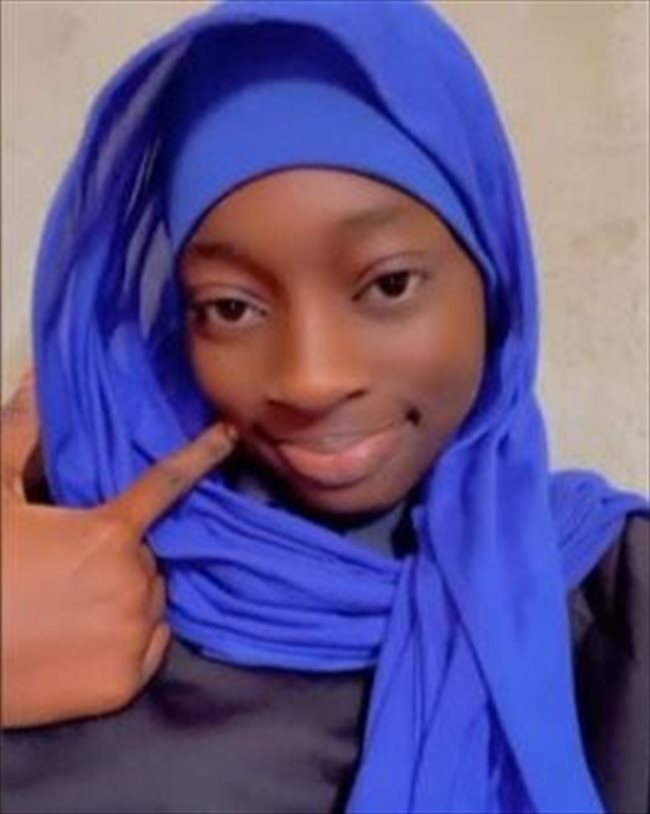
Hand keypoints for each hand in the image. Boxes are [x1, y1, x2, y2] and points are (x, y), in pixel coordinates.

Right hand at [1, 369, 236, 727]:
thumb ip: (21, 437)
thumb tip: (38, 379)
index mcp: (109, 534)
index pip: (166, 483)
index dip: (200, 454)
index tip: (228, 437)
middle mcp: (134, 583)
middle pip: (151, 555)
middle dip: (125, 553)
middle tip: (77, 565)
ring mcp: (133, 636)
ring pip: (153, 600)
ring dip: (130, 596)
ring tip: (77, 604)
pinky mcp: (125, 684)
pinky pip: (150, 646)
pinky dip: (132, 638)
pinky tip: (90, 639)